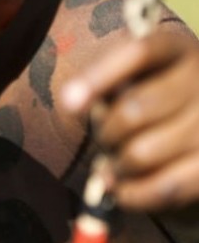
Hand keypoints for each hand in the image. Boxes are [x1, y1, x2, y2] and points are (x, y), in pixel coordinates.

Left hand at [61, 32, 198, 210]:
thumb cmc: (153, 89)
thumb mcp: (134, 71)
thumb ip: (108, 80)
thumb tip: (74, 103)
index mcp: (176, 48)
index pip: (137, 53)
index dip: (100, 76)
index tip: (67, 103)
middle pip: (134, 110)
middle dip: (106, 131)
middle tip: (102, 138)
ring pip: (144, 153)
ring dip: (116, 165)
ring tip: (112, 166)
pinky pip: (167, 187)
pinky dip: (135, 194)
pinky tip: (121, 191)